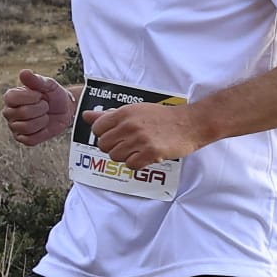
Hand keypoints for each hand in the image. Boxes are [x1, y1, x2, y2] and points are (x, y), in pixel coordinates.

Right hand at [3, 71, 75, 145]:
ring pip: (26, 127)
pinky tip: (44, 126)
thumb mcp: (49, 84)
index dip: (32, 97)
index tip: (40, 95)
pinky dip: (41, 133)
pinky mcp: (23, 138)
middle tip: (45, 106)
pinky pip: (30, 139)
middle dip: (41, 108)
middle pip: (22, 113)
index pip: (13, 98)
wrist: (65, 109)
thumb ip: (36, 80)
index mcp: (11, 97)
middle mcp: (9, 112)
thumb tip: (24, 72)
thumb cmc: (54, 95)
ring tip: (45, 115)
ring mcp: (15, 126)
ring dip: (42, 121)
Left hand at [81, 101, 203, 167]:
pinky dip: (136, 164)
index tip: (116, 136)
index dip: (104, 135)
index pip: (97, 129)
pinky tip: (145, 157)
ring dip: (125, 156)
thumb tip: (86, 116)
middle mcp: (130, 126)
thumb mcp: (135, 110)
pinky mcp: (151, 152)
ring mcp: (140, 140)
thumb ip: (109, 115)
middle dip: (113, 147)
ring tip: (138, 150)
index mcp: (124, 113)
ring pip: (116, 156)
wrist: (190, 123)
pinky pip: (131, 165)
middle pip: (104, 145)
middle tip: (128, 145)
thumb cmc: (162, 117)